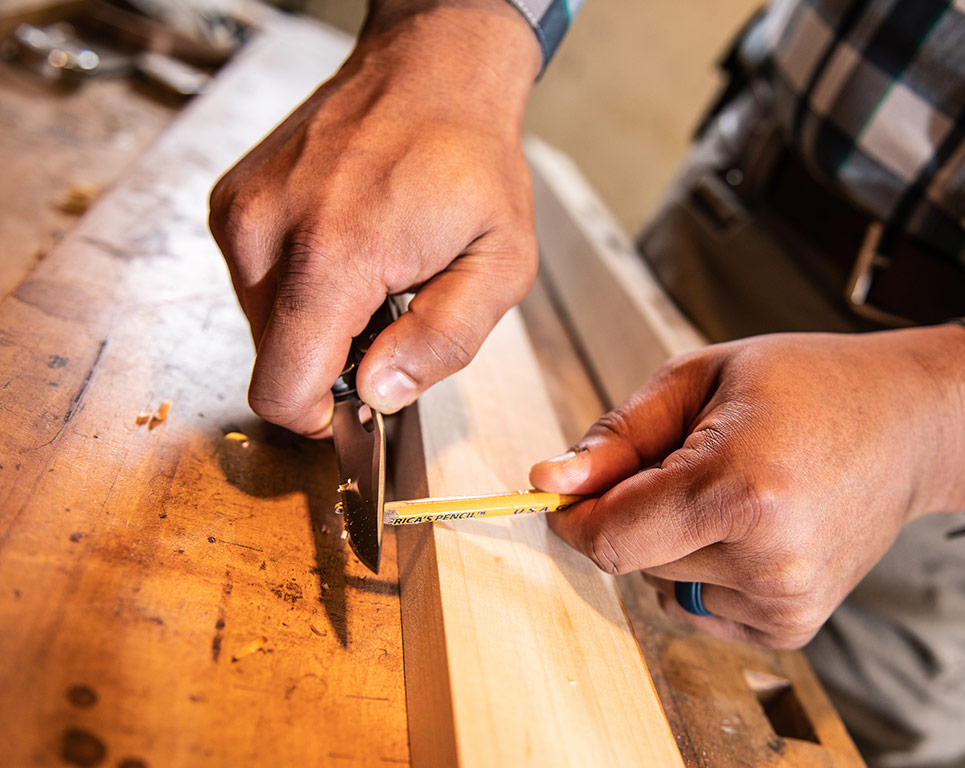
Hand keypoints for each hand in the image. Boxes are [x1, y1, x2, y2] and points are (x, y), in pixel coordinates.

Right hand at [209, 2, 539, 435]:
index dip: (319, 418)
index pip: (282, 388)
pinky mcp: (234, 201)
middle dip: (328, 362)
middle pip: (273, 360)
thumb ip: (443, 341)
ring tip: (368, 271)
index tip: (354, 405)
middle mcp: (269, 230)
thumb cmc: (469, 161)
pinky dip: (296, 284)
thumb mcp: (498, 265)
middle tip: (385, 315)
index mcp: (334, 255)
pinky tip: (341, 246)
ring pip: (262, 323)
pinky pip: (256, 281)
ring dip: (315, 321)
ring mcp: (243, 211)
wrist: (429, 72)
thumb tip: (379, 393)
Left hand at [530, 325, 964, 648]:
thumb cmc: (807, 386)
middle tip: (689, 461)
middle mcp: (767, 559)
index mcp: (739, 489)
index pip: (611, 537)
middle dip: (637, 512)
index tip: (567, 494)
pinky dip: (704, 568)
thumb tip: (551, 481)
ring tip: (732, 488)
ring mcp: (785, 600)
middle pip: (634, 558)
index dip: (574, 516)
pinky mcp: (793, 624)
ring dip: (674, 540)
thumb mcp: (698, 379)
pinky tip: (750, 526)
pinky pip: (700, 605)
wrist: (907, 425)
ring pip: (664, 581)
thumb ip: (617, 437)